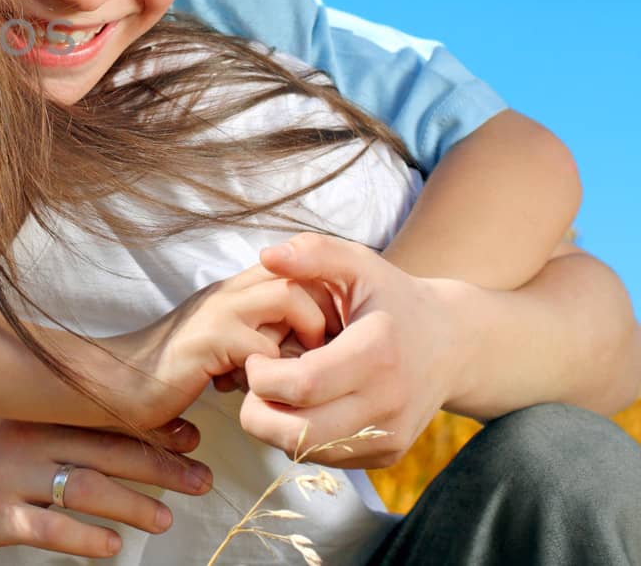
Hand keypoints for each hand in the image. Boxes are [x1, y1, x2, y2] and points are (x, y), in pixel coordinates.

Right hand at [0, 418, 213, 564]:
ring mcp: (3, 476)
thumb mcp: (6, 445)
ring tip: (166, 519)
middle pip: (102, 448)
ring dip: (132, 503)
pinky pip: (47, 527)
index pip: (100, 418)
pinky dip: (86, 538)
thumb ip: (54, 438)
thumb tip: (120, 443)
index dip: (150, 428)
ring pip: (83, 486)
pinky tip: (114, 548)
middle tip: (201, 481)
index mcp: (27, 415)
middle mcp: (18, 437)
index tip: (193, 439)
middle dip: (158, 464)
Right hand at [105, 263, 338, 430]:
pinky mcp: (210, 338)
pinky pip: (264, 347)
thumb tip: (302, 351)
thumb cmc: (175, 369)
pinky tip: (253, 389)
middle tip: (318, 355)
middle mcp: (228, 289)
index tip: (324, 339)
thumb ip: (255, 334)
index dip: (319, 298)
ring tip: (292, 370)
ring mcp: (219, 309)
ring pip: (287, 297)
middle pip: (298, 274)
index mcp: (234, 288)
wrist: (121, 381)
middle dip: (321, 315)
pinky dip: (273, 373)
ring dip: (302, 336)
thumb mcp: (224, 344)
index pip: (293, 268)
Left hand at [237, 233, 463, 467]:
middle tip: (258, 380)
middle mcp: (387, 403)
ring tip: (279, 390)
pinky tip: (306, 404)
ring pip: (305, 451)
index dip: (262, 375)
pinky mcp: (387, 455)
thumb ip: (315, 253)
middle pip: (297, 432)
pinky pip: (324, 457)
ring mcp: (389, 436)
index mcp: (376, 354)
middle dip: (258, 409)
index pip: (300, 385)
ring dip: (275, 425)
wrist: (452, 344)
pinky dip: (300, 437)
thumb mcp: (360, 265)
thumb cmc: (393, 299)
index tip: (257, 355)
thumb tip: (268, 254)